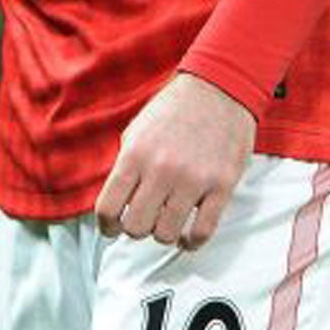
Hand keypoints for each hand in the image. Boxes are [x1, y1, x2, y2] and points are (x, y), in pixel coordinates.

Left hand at [95, 73, 256, 249]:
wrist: (220, 87)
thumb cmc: (175, 110)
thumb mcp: (137, 131)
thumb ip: (125, 167)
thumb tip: (116, 205)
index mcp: (135, 155)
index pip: (108, 209)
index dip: (107, 226)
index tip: (113, 228)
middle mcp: (162, 170)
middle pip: (136, 228)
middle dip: (136, 228)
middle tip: (145, 218)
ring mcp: (193, 180)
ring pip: (166, 234)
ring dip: (164, 233)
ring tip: (167, 221)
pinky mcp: (222, 186)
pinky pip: (202, 232)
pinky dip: (191, 242)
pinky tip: (187, 235)